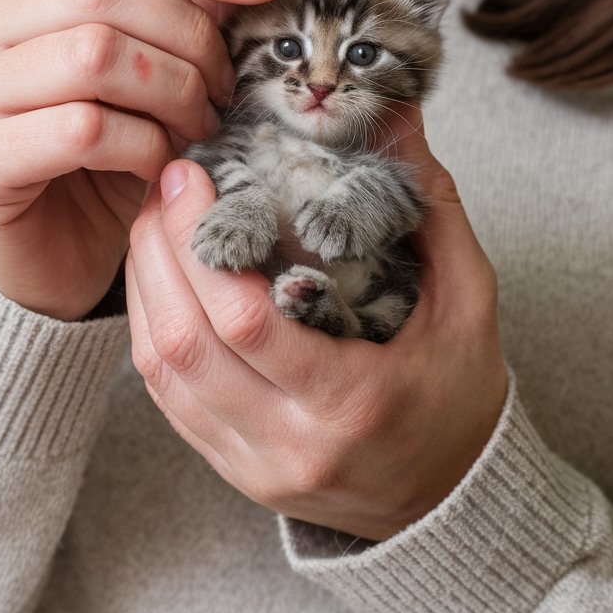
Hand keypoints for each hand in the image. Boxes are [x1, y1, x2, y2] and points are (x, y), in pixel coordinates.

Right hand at [0, 0, 283, 320]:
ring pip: (95, 54)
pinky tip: (160, 163)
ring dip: (173, 93)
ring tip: (199, 127)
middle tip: (228, 88)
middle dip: (191, 36)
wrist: (54, 247)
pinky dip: (143, 145)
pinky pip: (82, 130)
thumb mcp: (161, 65)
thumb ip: (200, 1)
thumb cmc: (108, 147)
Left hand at [126, 105, 506, 540]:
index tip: (193, 175)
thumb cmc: (459, 393)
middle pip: (186, 342)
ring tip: (152, 221)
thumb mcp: (469, 299)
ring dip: (143, 284)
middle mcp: (289, 444)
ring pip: (161, 370)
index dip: (202, 242)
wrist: (447, 497)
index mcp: (352, 403)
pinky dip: (151, 326)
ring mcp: (250, 464)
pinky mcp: (229, 467)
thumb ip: (433, 208)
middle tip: (164, 184)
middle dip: (159, 249)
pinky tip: (156, 278)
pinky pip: (165, 397)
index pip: (248, 324)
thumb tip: (402, 116)